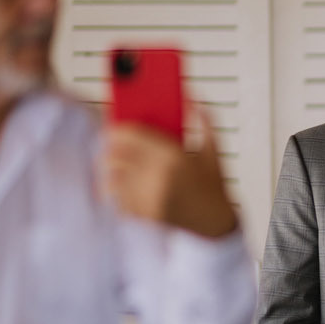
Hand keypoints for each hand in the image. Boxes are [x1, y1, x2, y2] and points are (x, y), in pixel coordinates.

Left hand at [101, 103, 239, 239]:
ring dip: (112, 170)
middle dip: (112, 148)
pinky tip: (126, 187)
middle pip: (114, 153)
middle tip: (116, 146)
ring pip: (111, 176)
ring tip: (119, 167)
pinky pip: (115, 196)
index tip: (117, 126)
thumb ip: (204, 122)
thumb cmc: (213, 191)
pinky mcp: (139, 214)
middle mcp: (157, 177)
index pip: (128, 133)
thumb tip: (192, 97)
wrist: (213, 226)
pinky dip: (117, 191)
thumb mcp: (213, 153)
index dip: (119, 127)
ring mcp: (146, 197)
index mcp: (174, 157)